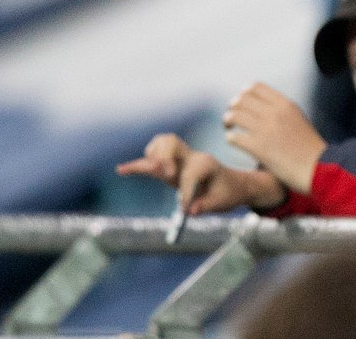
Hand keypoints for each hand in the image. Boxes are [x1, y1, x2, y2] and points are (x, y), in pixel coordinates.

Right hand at [116, 133, 284, 213]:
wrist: (234, 184)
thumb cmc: (228, 193)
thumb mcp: (221, 203)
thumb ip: (204, 206)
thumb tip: (188, 211)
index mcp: (206, 164)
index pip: (189, 173)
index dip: (186, 192)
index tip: (187, 209)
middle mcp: (191, 157)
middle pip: (170, 143)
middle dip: (164, 158)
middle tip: (169, 175)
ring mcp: (180, 159)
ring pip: (160, 144)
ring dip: (152, 156)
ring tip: (154, 170)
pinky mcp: (170, 166)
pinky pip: (152, 159)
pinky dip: (137, 164)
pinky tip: (121, 170)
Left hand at [222, 82, 326, 193]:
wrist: (316, 167)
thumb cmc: (309, 147)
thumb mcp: (298, 119)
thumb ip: (282, 111)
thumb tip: (262, 107)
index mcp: (285, 104)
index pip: (256, 87)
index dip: (244, 93)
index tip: (242, 102)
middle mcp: (274, 113)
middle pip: (242, 100)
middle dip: (233, 107)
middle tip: (232, 117)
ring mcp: (265, 129)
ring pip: (234, 116)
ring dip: (228, 121)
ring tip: (229, 128)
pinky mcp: (258, 147)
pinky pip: (233, 137)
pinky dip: (230, 138)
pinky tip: (234, 141)